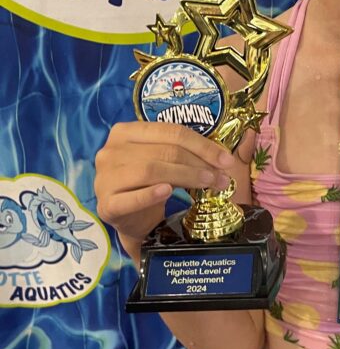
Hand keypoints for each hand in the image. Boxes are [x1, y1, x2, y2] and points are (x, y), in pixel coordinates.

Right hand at [94, 121, 235, 244]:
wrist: (131, 217)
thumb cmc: (150, 182)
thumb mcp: (166, 160)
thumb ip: (186, 153)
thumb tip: (223, 159)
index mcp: (126, 131)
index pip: (171, 131)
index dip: (202, 145)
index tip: (226, 160)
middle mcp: (111, 150)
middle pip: (164, 151)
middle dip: (199, 163)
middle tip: (221, 177)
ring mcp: (105, 177)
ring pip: (151, 170)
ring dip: (186, 177)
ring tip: (209, 184)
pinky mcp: (106, 205)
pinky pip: (129, 199)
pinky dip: (150, 194)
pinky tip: (167, 192)